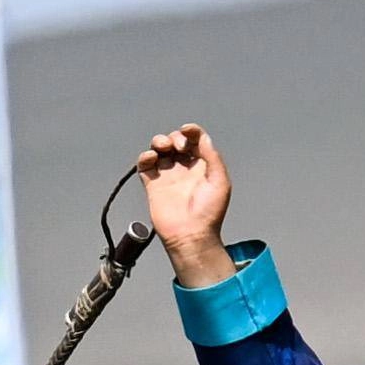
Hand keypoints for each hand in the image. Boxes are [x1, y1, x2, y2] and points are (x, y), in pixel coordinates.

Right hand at [139, 127, 236, 288]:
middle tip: (179, 147)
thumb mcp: (220, 181)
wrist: (190, 234)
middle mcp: (184, 168)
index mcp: (202, 166)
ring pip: (159, 148)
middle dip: (176, 137)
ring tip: (164, 148)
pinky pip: (145, 163)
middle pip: (176, 140)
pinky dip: (145, 156)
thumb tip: (202, 137)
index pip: (195, 140)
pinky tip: (152, 158)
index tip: (188, 130)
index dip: (191, 131)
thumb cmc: (209, 213)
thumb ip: (212, 157)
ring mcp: (167, 175)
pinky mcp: (152, 183)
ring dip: (159, 141)